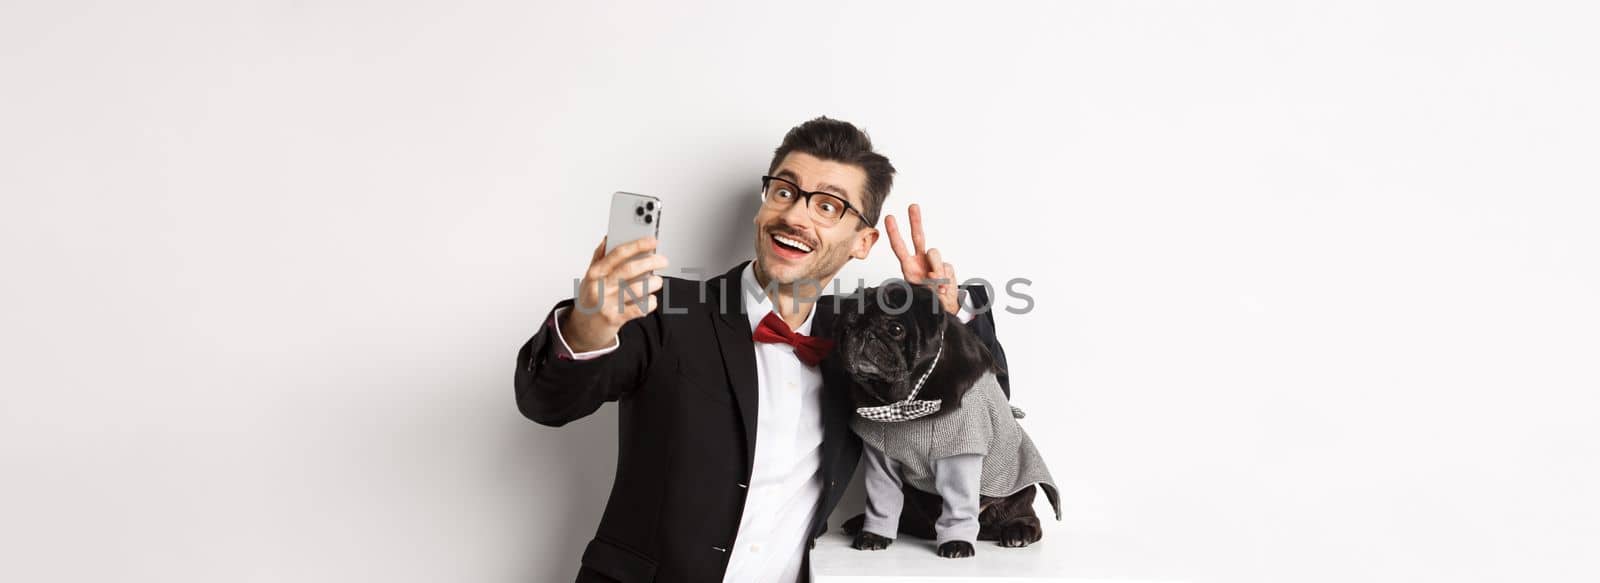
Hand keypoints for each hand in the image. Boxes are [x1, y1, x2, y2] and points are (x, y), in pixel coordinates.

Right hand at [559, 235, 668, 351]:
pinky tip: (651, 299)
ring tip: (657, 281)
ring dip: (651, 283)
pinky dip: (648, 303)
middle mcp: (600, 287)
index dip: (637, 245)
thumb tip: (608, 238)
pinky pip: (637, 309)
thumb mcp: (590, 277)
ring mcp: (606, 303)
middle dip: (650, 262)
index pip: (617, 254)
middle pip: (628, 269)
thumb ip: (599, 258)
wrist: (582, 328)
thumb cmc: (590, 299)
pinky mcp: (614, 318)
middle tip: (663, 261)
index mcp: (595, 273)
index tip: (652, 241)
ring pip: (634, 289)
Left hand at [885, 204, 959, 314]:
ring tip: (936, 285)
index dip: (894, 232)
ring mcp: (933, 263)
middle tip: (912, 206)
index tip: (889, 217)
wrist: (943, 309)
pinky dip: (946, 277)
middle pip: (918, 237)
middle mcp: (920, 261)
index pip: (899, 247)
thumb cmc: (926, 301)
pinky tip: (943, 287)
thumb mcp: (920, 292)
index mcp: (908, 266)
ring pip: (934, 252)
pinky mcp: (946, 266)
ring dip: (936, 268)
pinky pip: (947, 265)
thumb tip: (936, 272)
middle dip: (915, 220)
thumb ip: (928, 278)